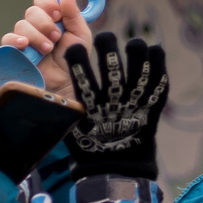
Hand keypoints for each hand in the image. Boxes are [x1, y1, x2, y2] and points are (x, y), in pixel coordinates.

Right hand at [3, 0, 89, 100]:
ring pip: (22, 24)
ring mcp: (25, 37)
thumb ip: (74, 14)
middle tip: (56, 37)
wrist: (65, 82)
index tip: (58, 14)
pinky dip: (16, 40)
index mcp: (53, 18)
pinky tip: (26, 45)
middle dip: (46, 23)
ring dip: (37, 35)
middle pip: (32, 11)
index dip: (49, 4)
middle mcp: (38, 25)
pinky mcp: (15, 50)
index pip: (44, 0)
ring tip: (48, 49)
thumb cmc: (73, 58)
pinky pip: (8, 38)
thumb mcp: (80, 34)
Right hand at [63, 32, 170, 179]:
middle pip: (112, 70)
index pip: (82, 79)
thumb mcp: (71, 127)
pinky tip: (155, 49)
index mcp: (90, 109)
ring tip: (134, 43)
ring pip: (138, 72)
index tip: (74, 47)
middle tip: (105, 38)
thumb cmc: (90, 143)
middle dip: (108, 48)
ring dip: (136, 53)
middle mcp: (113, 104)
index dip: (78, 60)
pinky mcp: (153, 106)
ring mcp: (135, 104)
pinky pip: (159, 81)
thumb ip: (64, 105)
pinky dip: (158, 64)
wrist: (118, 165)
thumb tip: (43, 84)